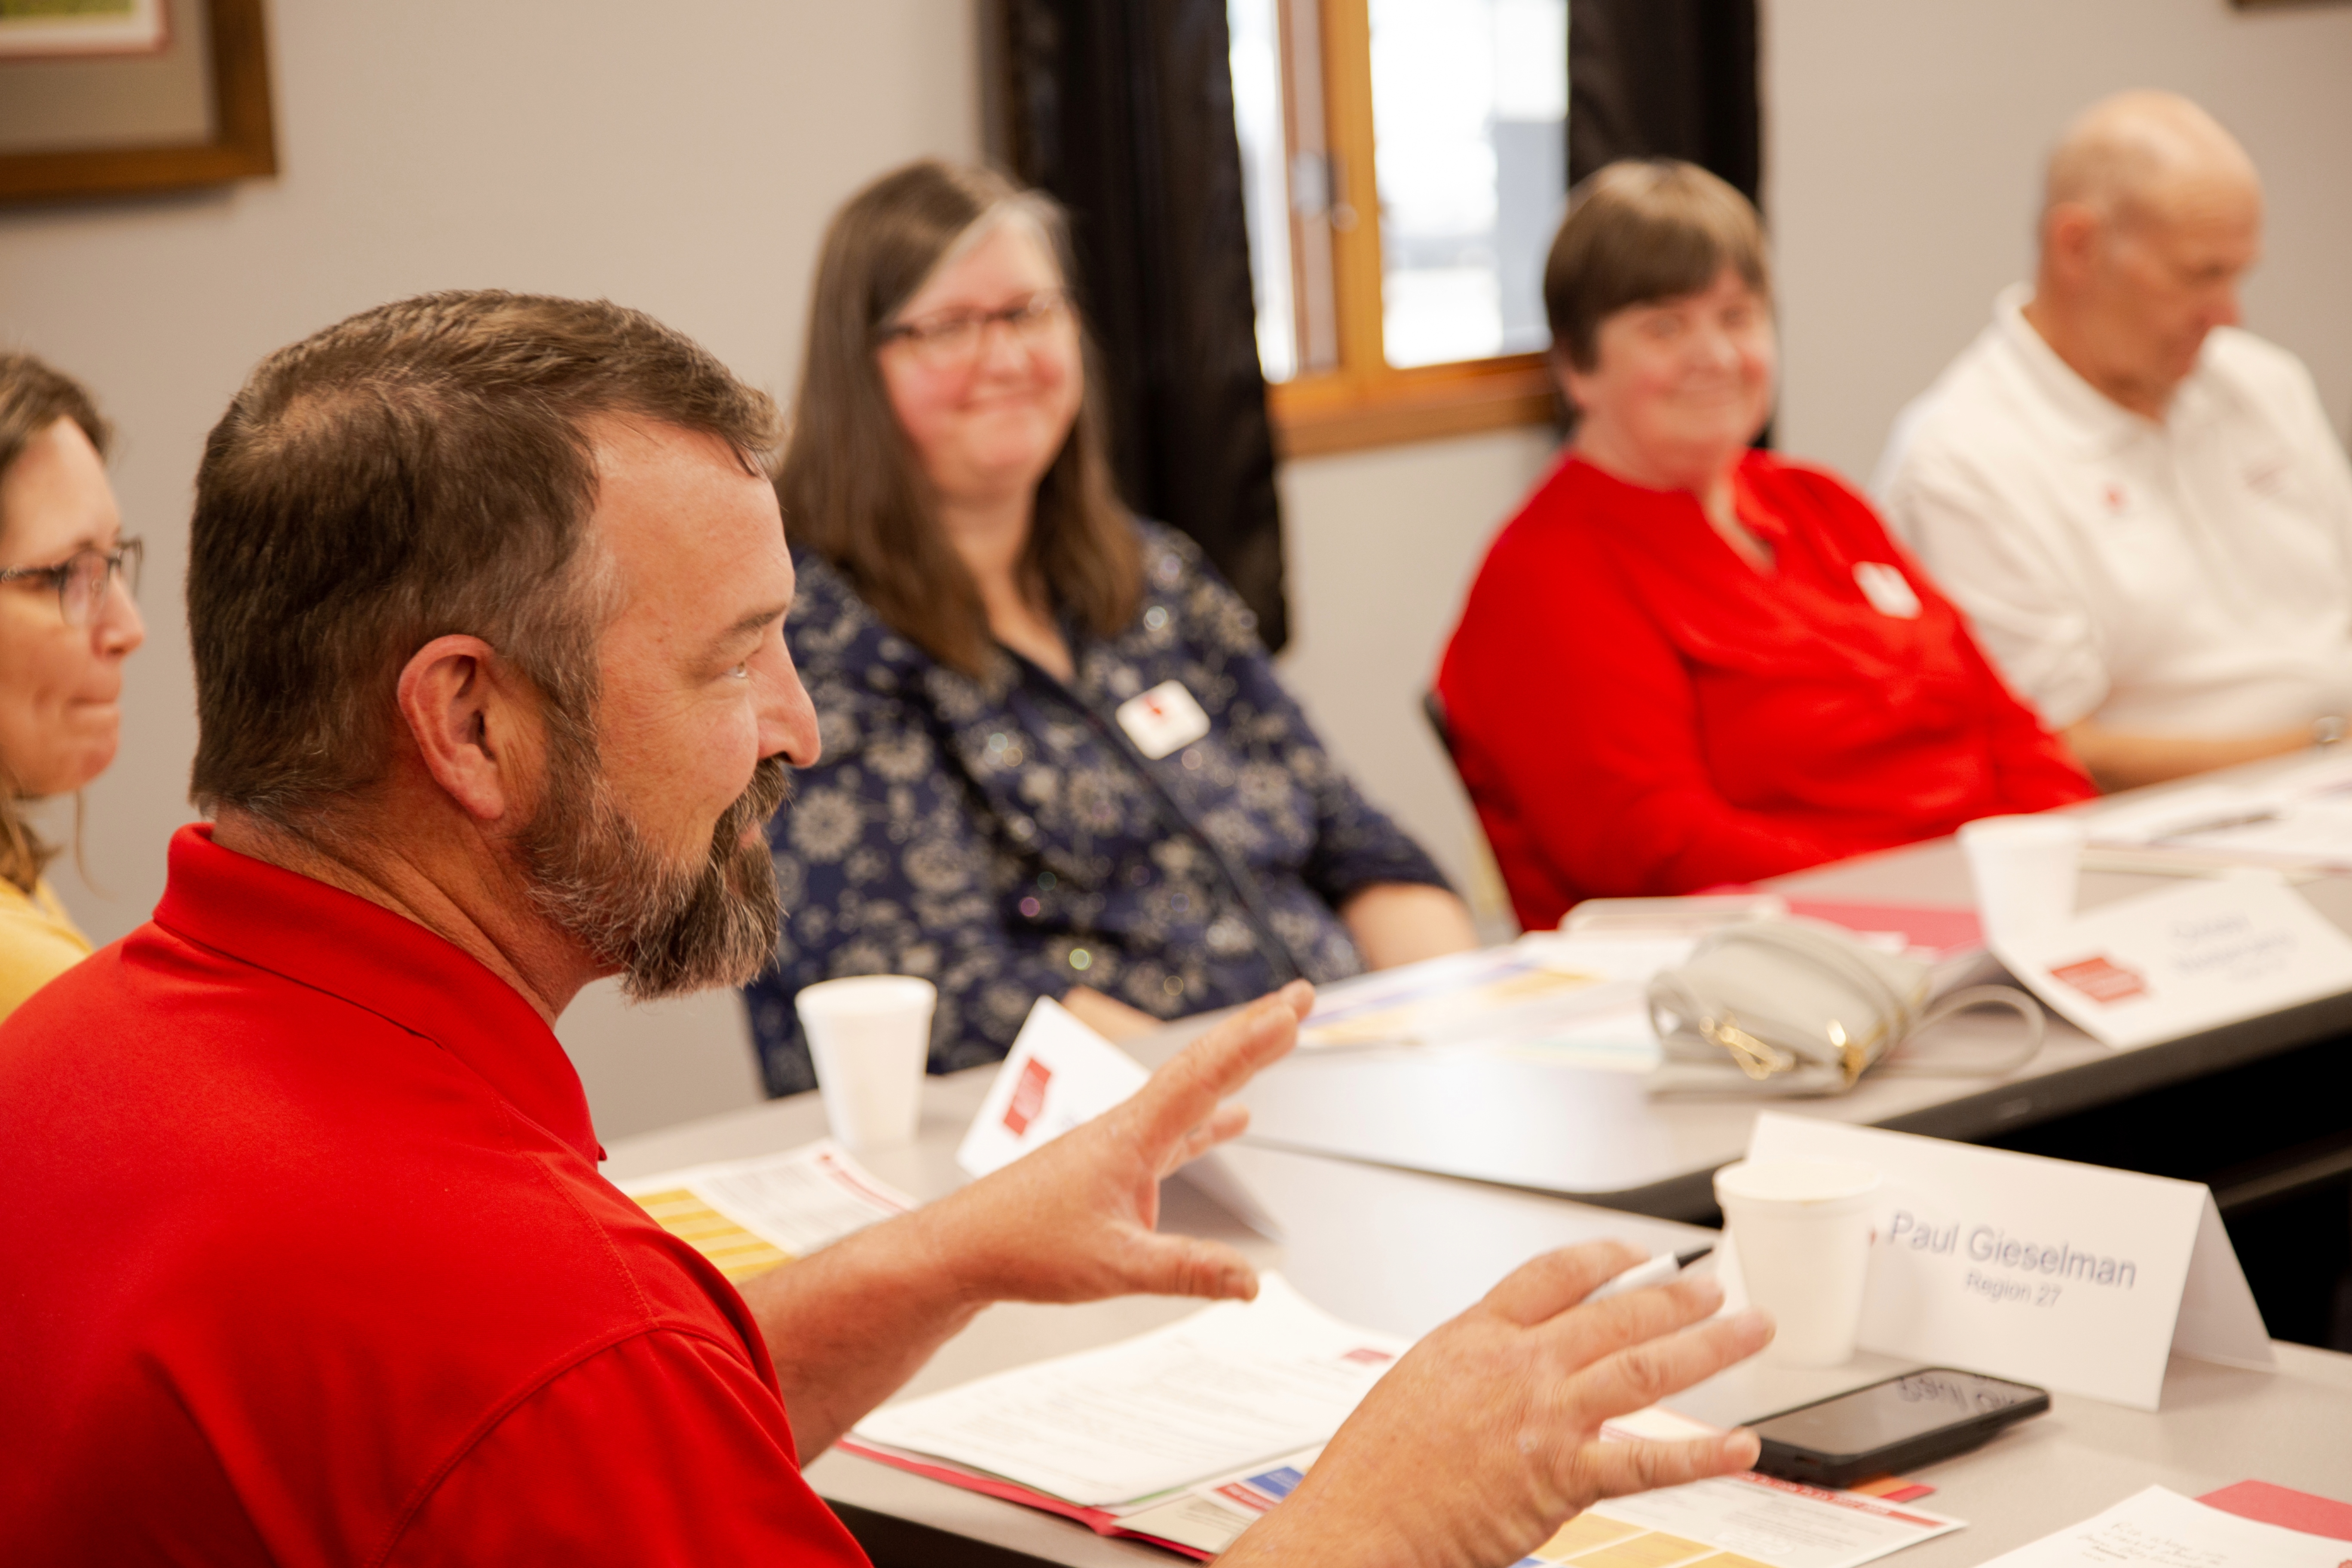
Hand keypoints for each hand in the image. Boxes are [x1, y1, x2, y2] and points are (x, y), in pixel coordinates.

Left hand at [923, 981, 1312, 1307]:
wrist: (964, 1249)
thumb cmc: (1023, 1247)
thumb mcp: (1114, 1267)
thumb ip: (1186, 1270)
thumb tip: (1250, 1281)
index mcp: (1131, 1138)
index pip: (1203, 1078)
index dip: (1251, 1043)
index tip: (1292, 1010)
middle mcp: (1128, 1129)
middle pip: (1203, 1067)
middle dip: (1254, 1031)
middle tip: (1299, 998)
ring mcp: (1121, 1146)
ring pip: (1190, 1093)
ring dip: (1236, 1066)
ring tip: (1277, 1037)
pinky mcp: (1114, 1168)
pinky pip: (1176, 1132)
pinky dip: (1210, 1122)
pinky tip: (1235, 1121)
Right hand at [1225, 1241, 1773, 1567]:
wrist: (1359, 1521)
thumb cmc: (1376, 1468)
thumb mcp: (1418, 1382)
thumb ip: (1474, 1363)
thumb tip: (1512, 1356)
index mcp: (1476, 1335)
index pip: (1554, 1274)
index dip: (1605, 1258)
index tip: (1637, 1253)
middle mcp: (1517, 1365)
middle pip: (1614, 1311)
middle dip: (1675, 1294)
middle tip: (1714, 1287)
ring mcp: (1543, 1417)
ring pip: (1644, 1367)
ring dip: (1709, 1346)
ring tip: (1751, 1329)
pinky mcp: (1560, 1475)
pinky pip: (1645, 1460)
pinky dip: (1700, 1454)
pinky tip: (1741, 1446)